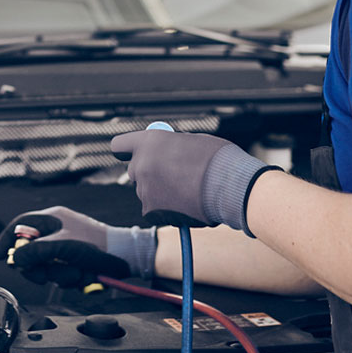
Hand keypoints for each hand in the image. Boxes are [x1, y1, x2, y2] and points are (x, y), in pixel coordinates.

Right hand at [0, 206, 155, 287]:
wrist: (127, 258)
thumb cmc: (96, 245)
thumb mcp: (62, 247)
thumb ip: (35, 252)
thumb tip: (14, 259)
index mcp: (52, 218)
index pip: (20, 225)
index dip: (7, 239)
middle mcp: (58, 230)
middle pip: (30, 251)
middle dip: (37, 267)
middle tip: (43, 276)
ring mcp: (67, 246)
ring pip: (47, 266)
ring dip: (59, 275)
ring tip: (76, 272)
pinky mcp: (76, 260)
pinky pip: (61, 273)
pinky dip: (71, 278)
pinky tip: (83, 276)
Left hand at [110, 123, 276, 233]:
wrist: (231, 185)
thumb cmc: (218, 160)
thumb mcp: (191, 142)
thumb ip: (170, 148)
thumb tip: (165, 153)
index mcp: (149, 142)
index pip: (120, 145)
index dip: (127, 150)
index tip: (133, 153)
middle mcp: (141, 164)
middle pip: (135, 170)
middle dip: (149, 173)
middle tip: (170, 176)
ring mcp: (144, 189)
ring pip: (147, 192)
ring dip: (161, 192)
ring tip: (189, 191)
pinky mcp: (151, 211)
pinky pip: (154, 210)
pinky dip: (167, 210)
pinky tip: (187, 205)